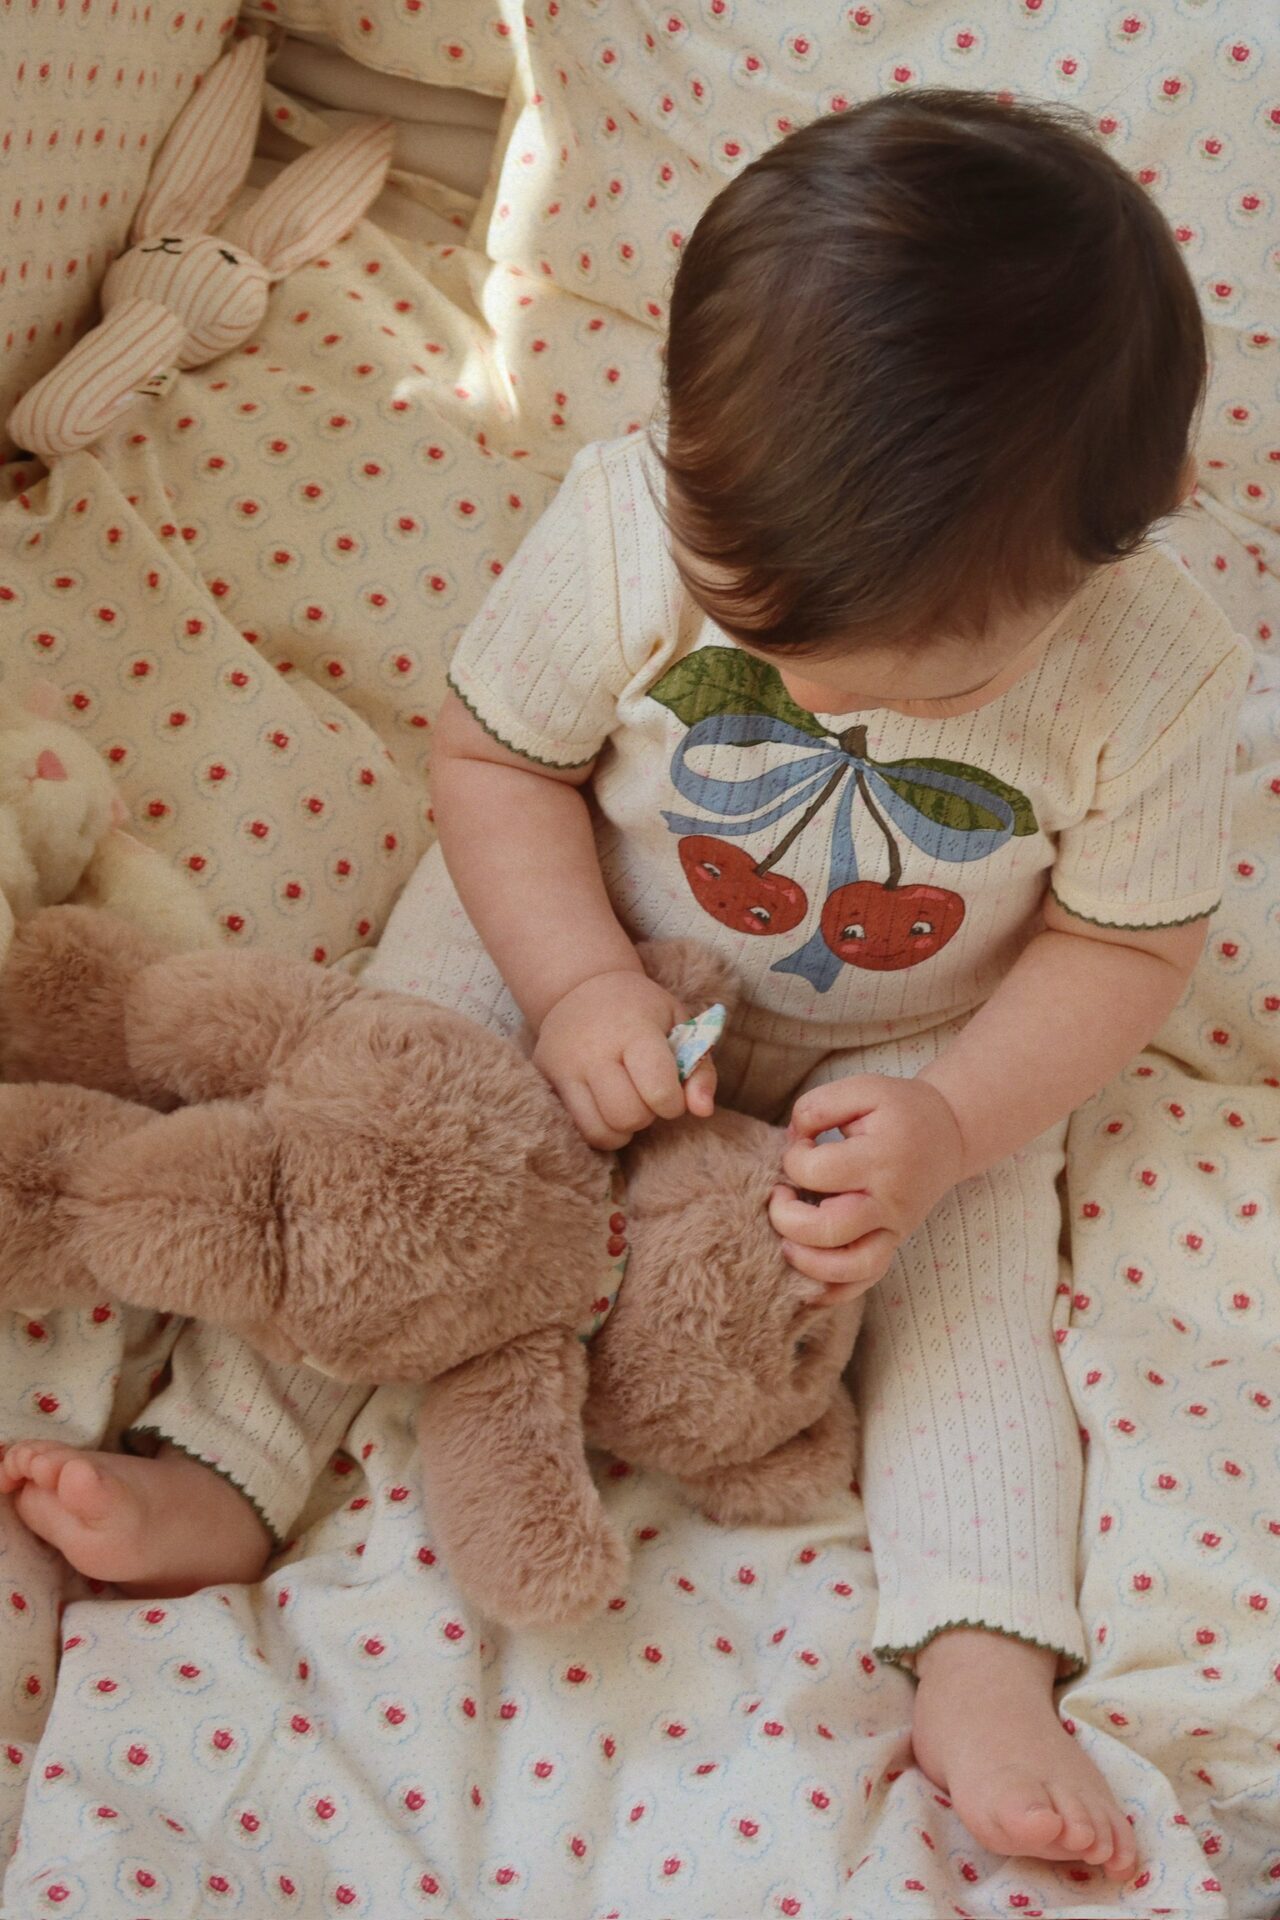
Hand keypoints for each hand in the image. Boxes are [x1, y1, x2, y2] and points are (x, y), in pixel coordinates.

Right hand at [534, 969, 715, 1149]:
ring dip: (623, 1129)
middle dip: (647, 1116)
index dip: (673, 1103)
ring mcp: (565, 1065)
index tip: (672, 1093)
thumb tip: (703, 1111)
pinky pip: (578, 1128)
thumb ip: (699, 1069)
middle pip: (628, 1116)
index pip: (658, 1089)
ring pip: (599, 1131)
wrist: (581, 986)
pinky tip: (608, 1109)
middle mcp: (594, 1048)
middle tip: (647, 1096)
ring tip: (627, 1104)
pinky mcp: (547, 1078)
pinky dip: (601, 1130)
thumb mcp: (679, 1024)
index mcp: (634, 1029)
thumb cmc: (641, 1009)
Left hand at [768, 1074, 964, 1294]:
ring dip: (807, 1263)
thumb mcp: (863, 1088)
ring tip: (787, 1242)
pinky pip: (865, 1282)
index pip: (818, 1172)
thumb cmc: (898, 1110)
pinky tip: (806, 1282)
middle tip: (779, 1196)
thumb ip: (818, 1106)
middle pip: (829, 1229)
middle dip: (786, 1218)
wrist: (949, 1134)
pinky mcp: (893, 1244)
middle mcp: (890, 1201)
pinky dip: (833, 1291)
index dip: (793, 1159)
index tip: (800, 1146)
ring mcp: (895, 1229)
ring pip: (850, 1268)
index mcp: (881, 1158)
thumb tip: (791, 1141)